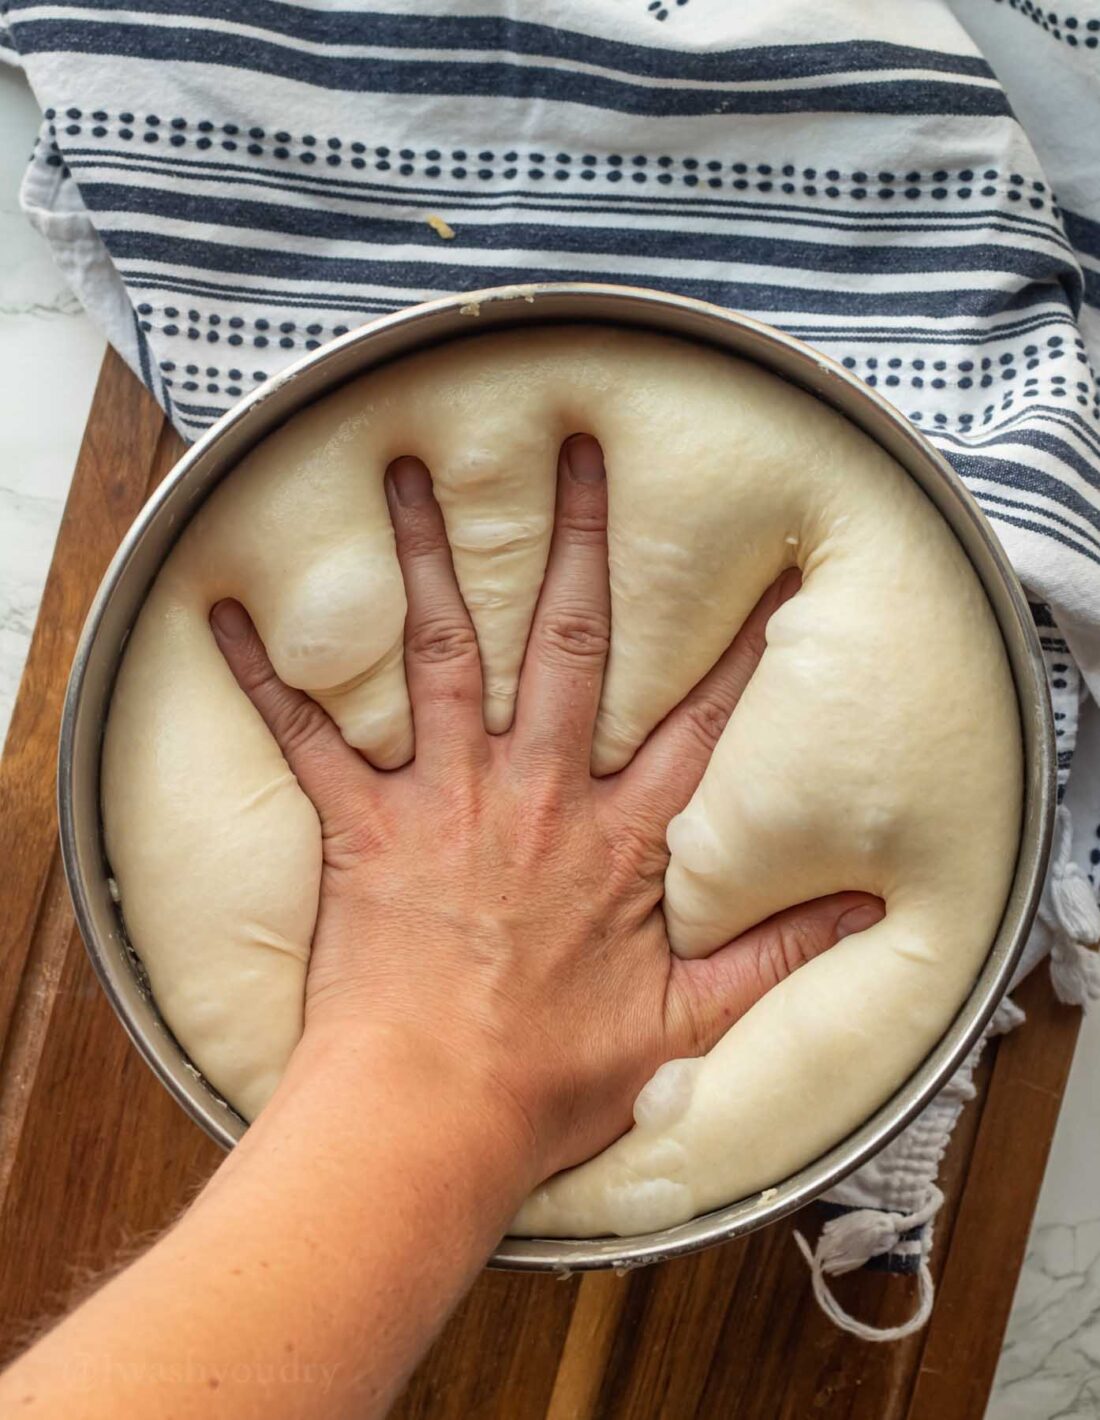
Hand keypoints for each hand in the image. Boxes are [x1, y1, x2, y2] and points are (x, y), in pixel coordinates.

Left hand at [211, 435, 882, 1189]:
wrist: (427, 1116)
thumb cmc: (547, 1079)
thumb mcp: (683, 1025)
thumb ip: (775, 956)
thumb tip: (865, 912)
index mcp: (617, 840)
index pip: (698, 724)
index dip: (738, 649)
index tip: (768, 577)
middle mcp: (536, 792)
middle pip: (571, 643)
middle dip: (580, 540)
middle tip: (578, 452)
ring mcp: (446, 799)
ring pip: (443, 650)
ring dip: (426, 556)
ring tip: (409, 471)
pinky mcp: (363, 827)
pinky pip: (309, 735)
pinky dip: (265, 675)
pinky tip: (222, 612)